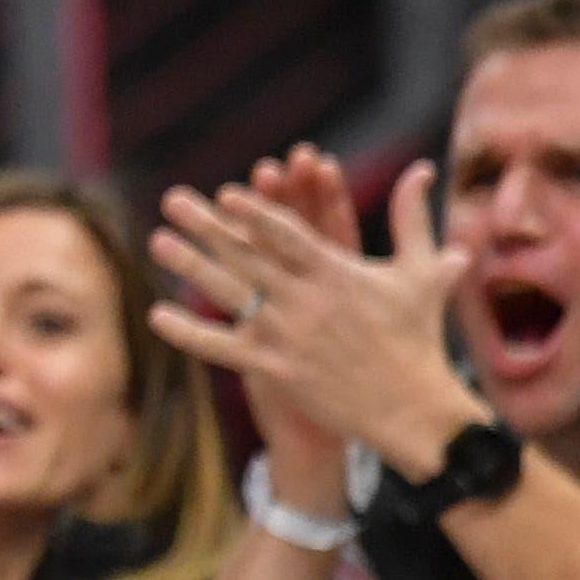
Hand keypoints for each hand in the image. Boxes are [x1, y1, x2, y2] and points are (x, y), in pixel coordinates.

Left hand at [150, 162, 487, 478]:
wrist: (413, 411)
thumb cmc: (419, 339)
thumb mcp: (420, 273)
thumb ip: (412, 218)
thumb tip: (422, 168)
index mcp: (338, 273)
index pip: (290, 235)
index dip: (257, 212)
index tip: (227, 193)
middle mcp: (308, 300)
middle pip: (248, 256)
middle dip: (208, 226)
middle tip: (173, 200)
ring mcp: (288, 336)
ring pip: (231, 294)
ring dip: (191, 266)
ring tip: (159, 241)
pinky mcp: (276, 370)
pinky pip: (224, 348)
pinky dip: (190, 332)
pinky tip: (157, 315)